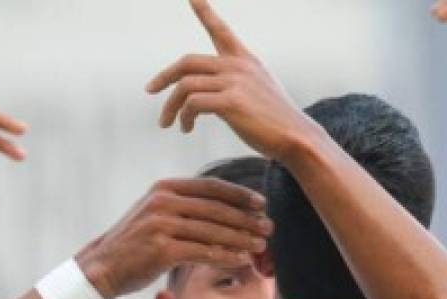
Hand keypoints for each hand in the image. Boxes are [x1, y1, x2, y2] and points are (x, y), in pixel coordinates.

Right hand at [76, 177, 271, 298]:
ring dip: (240, 239)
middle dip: (246, 219)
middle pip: (216, 209)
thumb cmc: (136, 245)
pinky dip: (225, 256)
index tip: (261, 203)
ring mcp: (161, 225)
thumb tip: (222, 213)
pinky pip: (202, 252)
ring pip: (212, 231)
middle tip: (268, 227)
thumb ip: (185, 208)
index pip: (211, 187)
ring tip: (260, 245)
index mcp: (165, 189)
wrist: (103, 267)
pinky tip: (241, 260)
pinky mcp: (161, 249)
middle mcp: (163, 202)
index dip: (239, 195)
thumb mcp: (157, 215)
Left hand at [146, 0, 320, 165]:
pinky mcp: (231, 102)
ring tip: (169, 124)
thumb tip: (206, 97)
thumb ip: (232, 86)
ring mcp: (235, 82)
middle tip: (151, 91)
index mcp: (244, 61)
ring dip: (171, 106)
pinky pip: (193, 104)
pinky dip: (184, 117)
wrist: (296, 138)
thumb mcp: (256, 93)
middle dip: (164, 77)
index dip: (204, 11)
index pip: (220, 30)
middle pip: (187, 61)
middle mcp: (238, 66)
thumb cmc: (275, 122)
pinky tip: (186, 129)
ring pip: (185, 86)